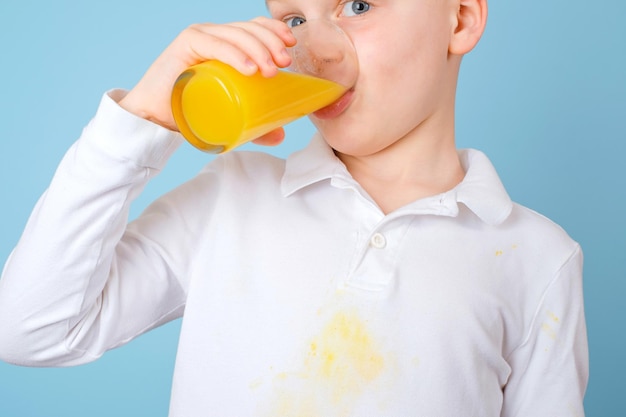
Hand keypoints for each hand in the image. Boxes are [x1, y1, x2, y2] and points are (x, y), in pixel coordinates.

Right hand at [119, 17, 295, 145]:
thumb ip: (255, 126)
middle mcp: (214, 36)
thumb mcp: (231, 116)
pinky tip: (248, 68)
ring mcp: (199, 38)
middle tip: (284, 64)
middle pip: (248, 29)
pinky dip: (232, 54)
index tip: (291, 46)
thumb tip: (280, 135)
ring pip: (235, 35)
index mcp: (226, 44)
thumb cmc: (191, 111)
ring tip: (270, 71)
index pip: (254, 26)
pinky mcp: (184, 46)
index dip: (274, 30)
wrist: (155, 119)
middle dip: (271, 42)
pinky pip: (212, 45)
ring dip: (257, 49)